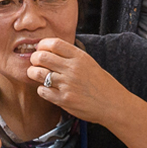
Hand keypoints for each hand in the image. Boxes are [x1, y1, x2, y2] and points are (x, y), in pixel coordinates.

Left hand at [28, 38, 146, 147]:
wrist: (113, 104)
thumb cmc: (102, 84)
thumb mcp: (89, 63)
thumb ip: (71, 57)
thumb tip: (50, 51)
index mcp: (80, 57)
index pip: (54, 43)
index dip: (42, 45)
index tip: (40, 49)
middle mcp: (73, 69)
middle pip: (42, 56)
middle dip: (34, 59)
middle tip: (35, 63)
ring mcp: (67, 85)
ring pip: (38, 73)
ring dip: (33, 73)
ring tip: (36, 75)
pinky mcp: (64, 100)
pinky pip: (42, 91)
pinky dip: (41, 89)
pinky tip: (47, 89)